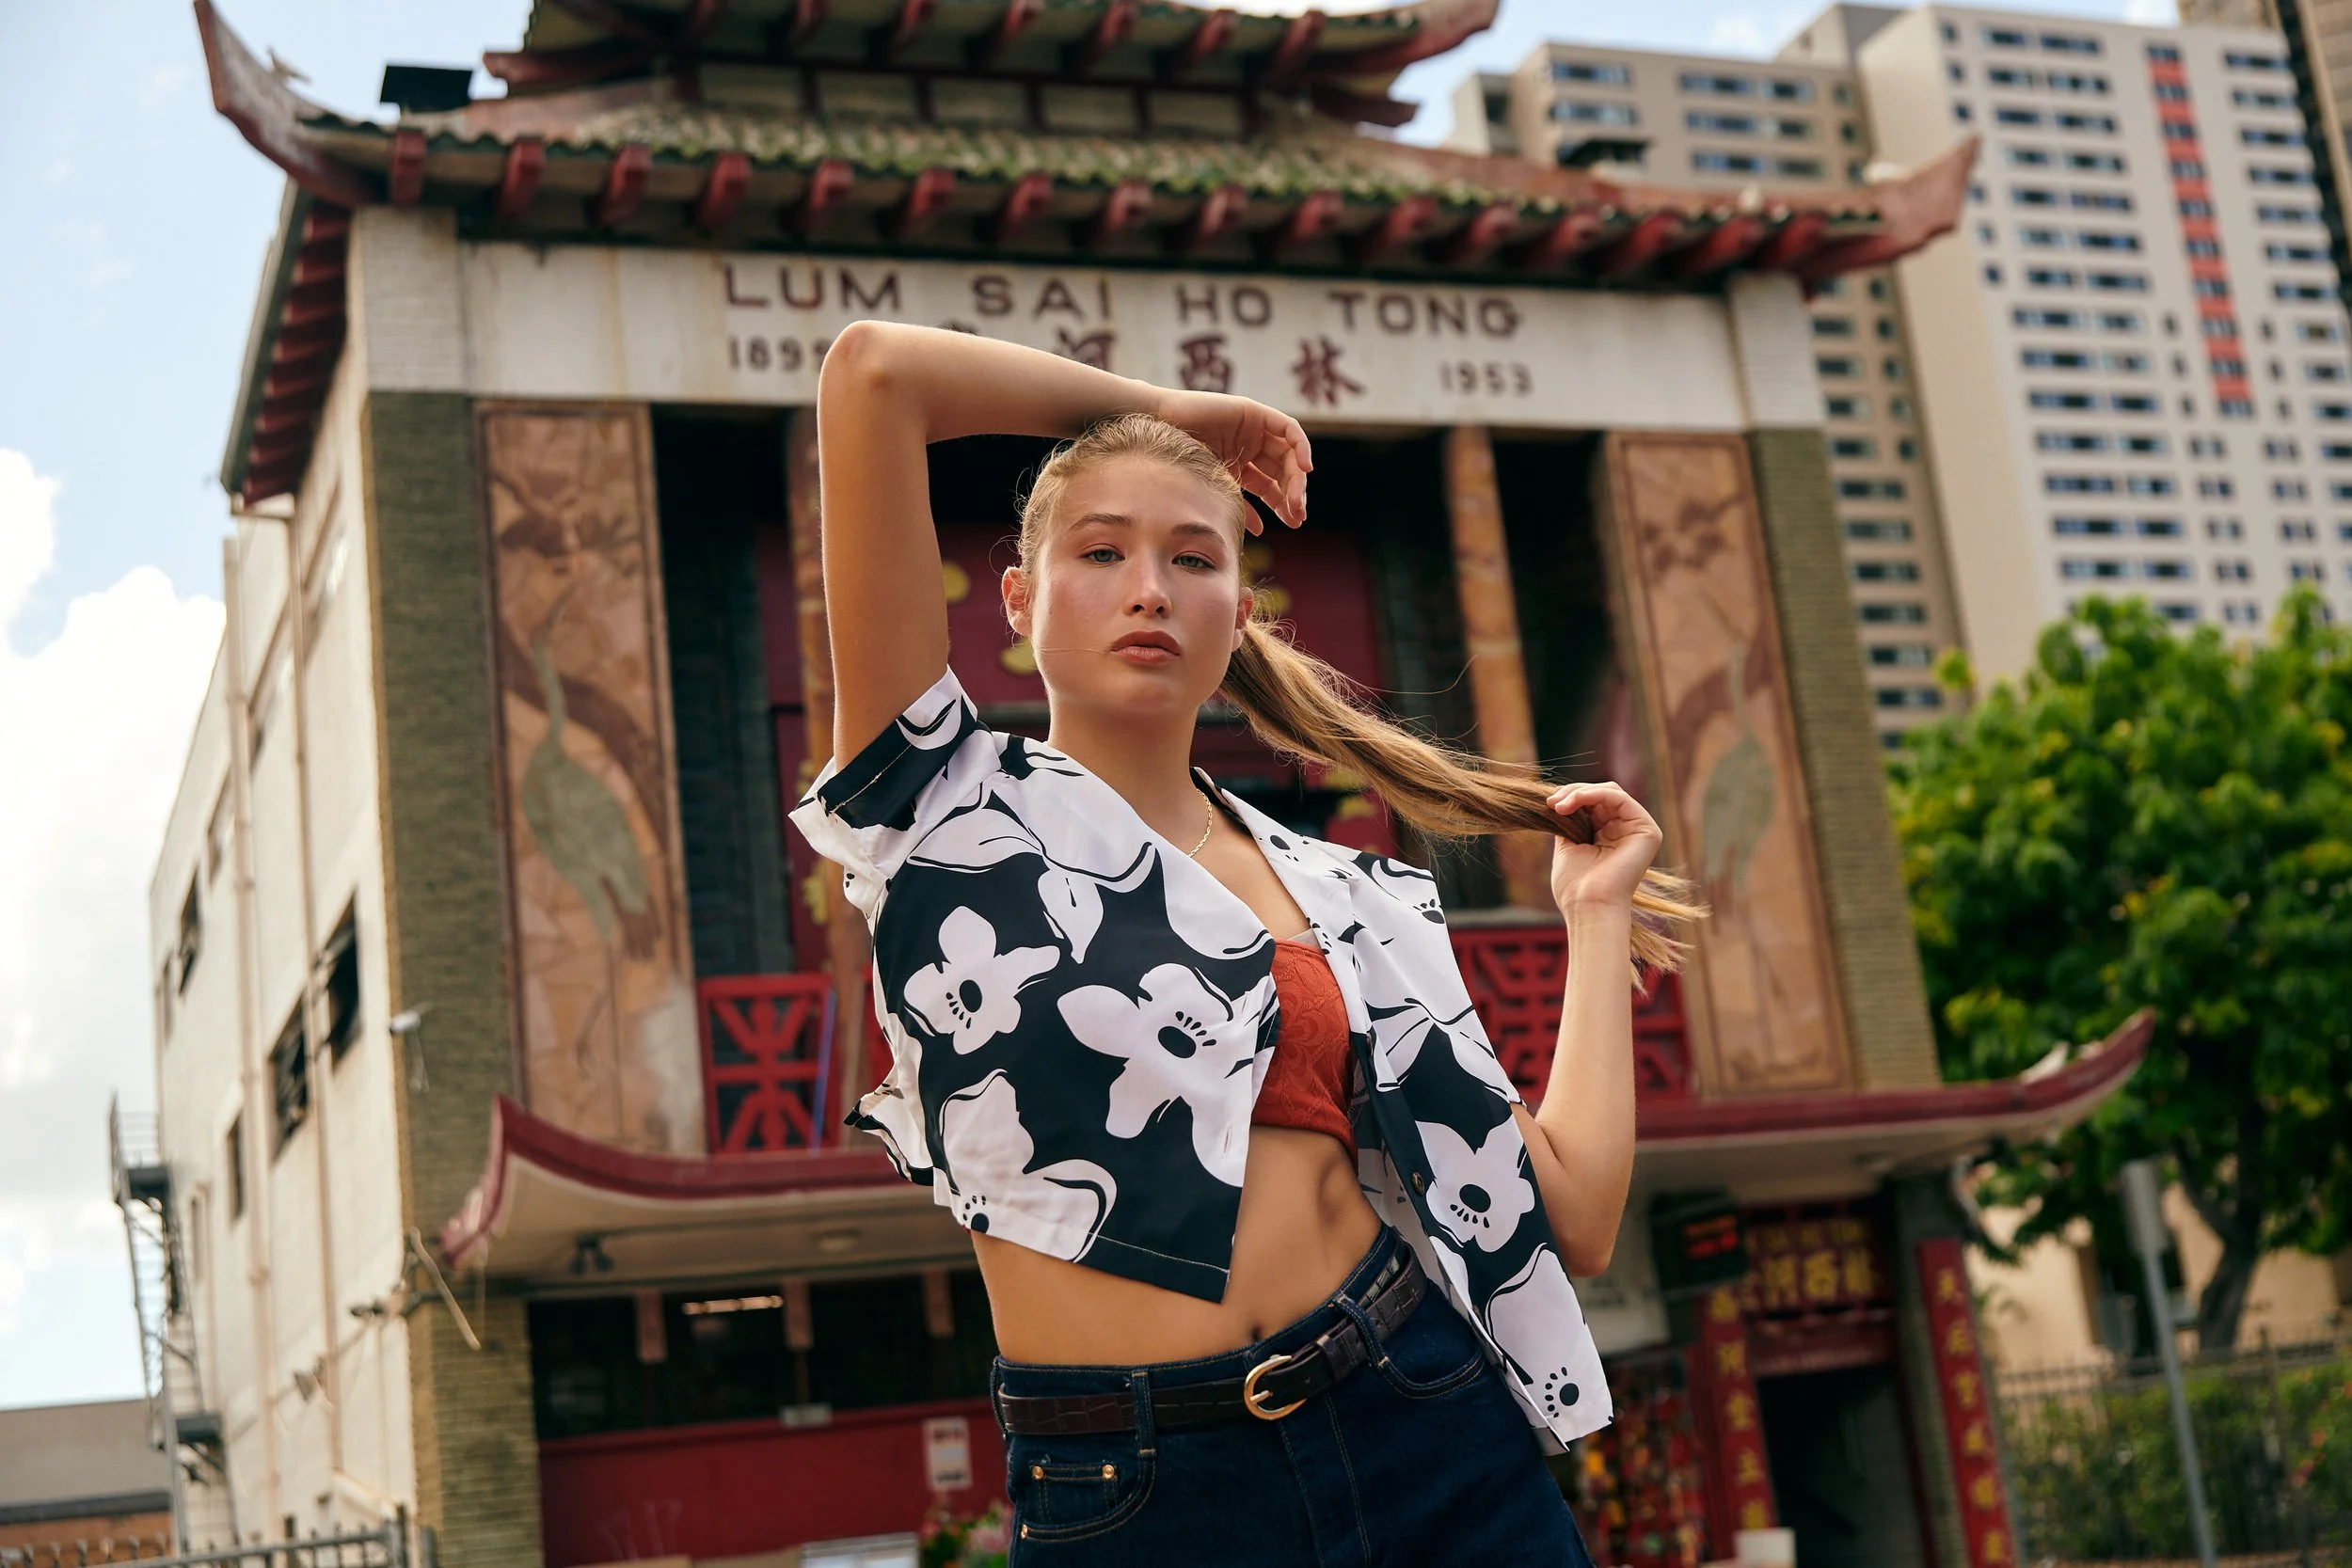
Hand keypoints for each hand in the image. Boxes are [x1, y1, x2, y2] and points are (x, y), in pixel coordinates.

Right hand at [1150, 388, 1312, 530]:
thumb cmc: (1176, 461)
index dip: (1284, 504)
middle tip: (1297, 515)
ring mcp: (1253, 430)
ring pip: (1288, 454)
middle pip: (1283, 472)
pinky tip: (1304, 467)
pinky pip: (1288, 429)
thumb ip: (1239, 504)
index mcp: (1240, 467)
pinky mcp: (1255, 413)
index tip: (1293, 523)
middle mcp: (1249, 448)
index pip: (1271, 487)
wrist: (1158, 430)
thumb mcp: (1215, 487)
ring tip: (1297, 500)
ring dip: (1297, 477)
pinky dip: (1301, 446)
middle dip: (1293, 494)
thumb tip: (1260, 530)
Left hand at [1545, 782, 1662, 913]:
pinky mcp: (1647, 830)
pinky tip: (1573, 802)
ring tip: (1559, 806)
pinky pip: (1620, 798)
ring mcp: (1639, 830)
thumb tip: (1560, 799)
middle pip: (1603, 793)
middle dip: (1573, 792)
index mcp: (1611, 836)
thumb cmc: (1575, 886)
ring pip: (1610, 791)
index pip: (1595, 803)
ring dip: (1580, 793)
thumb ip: (1571, 821)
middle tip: (1551, 803)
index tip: (1548, 805)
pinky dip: (1593, 794)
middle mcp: (1628, 831)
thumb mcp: (1568, 846)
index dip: (1571, 797)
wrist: (1588, 907)